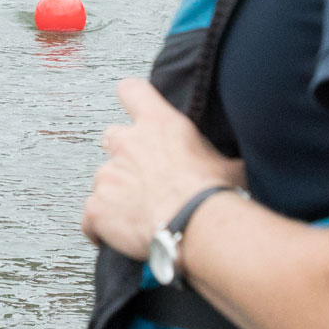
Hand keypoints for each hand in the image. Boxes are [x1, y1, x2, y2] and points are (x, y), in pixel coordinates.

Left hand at [82, 79, 246, 258]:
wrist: (195, 226)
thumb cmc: (214, 195)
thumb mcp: (229, 165)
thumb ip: (220, 158)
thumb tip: (238, 165)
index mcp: (159, 124)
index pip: (133, 91)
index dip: (132, 99)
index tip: (135, 108)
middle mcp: (128, 143)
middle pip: (112, 137)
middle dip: (123, 156)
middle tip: (144, 177)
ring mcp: (108, 175)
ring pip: (102, 181)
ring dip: (116, 195)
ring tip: (140, 216)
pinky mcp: (97, 208)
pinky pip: (90, 218)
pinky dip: (100, 228)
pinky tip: (118, 238)